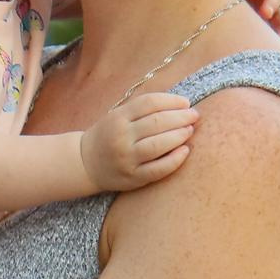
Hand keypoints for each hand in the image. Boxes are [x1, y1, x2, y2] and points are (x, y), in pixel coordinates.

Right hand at [78, 91, 194, 192]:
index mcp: (118, 117)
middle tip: (194, 115)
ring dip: (180, 135)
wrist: (85, 163)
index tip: (186, 103)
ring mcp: (127, 158)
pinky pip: (159, 168)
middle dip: (181, 117)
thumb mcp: (118, 116)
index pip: (150, 103)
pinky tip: (185, 151)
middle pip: (157, 122)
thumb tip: (180, 105)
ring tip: (190, 130)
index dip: (172, 101)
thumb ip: (143, 110)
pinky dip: (175, 159)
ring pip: (159, 144)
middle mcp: (121, 136)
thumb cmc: (109, 135)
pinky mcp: (133, 177)